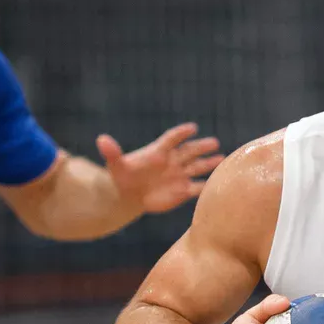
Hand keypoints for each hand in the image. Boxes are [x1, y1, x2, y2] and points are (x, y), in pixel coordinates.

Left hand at [96, 122, 223, 213]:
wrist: (129, 195)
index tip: (192, 128)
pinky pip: (198, 187)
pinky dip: (207, 186)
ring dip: (210, 164)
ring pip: (198, 167)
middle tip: (214, 142)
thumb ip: (112, 153)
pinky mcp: (183, 191)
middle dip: (202, 147)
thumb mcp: (116, 165)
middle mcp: (172, 161)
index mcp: (158, 152)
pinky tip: (220, 184)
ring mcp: (179, 175)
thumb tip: (101, 140)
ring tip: (223, 159)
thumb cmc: (122, 177)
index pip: (172, 139)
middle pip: (190, 151)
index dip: (181, 133)